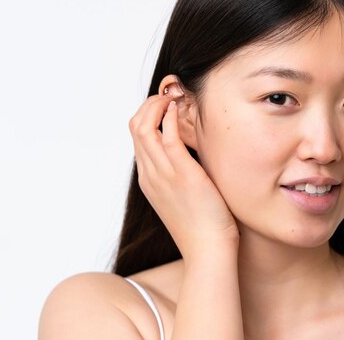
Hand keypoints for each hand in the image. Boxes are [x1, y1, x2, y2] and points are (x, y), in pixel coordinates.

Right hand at [128, 93, 238, 254]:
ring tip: (173, 97)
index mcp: (149, 179)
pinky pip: (167, 137)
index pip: (137, 137)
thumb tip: (191, 152)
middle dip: (149, 104)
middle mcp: (150, 174)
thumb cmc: (203, 223)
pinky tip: (179, 109)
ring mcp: (163, 173)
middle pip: (135, 127)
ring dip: (156, 105)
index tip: (165, 105)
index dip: (148, 115)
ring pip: (144, 128)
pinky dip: (169, 117)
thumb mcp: (184, 194)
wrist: (208, 248)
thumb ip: (180, 172)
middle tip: (168, 95)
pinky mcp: (182, 173)